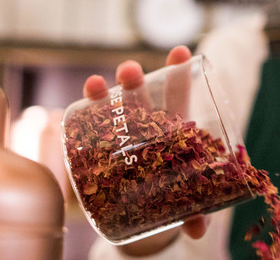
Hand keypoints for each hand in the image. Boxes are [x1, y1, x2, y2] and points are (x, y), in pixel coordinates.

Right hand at [82, 45, 209, 255]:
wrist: (140, 222)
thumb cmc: (171, 203)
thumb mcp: (184, 208)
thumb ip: (194, 214)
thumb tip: (197, 229)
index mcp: (173, 133)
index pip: (178, 98)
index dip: (180, 74)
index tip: (182, 50)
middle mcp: (146, 128)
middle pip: (142, 96)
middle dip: (135, 79)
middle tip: (129, 70)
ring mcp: (121, 137)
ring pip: (114, 108)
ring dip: (108, 92)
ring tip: (100, 82)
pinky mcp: (98, 152)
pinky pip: (90, 127)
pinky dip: (86, 111)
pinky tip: (82, 99)